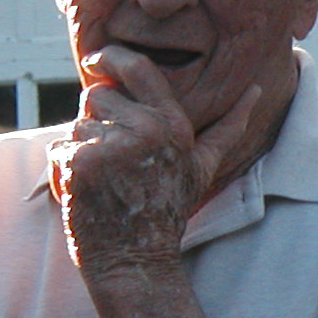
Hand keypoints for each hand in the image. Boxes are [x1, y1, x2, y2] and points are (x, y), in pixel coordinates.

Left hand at [47, 46, 256, 271]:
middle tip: (112, 157)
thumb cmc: (168, 210)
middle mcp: (145, 130)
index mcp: (173, 124)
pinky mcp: (82, 164)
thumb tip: (258, 91)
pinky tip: (87, 190)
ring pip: (76, 123)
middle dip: (95, 118)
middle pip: (96, 94)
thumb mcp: (203, 166)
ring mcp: (111, 146)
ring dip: (81, 148)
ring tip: (104, 178)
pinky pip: (59, 148)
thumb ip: (229, 126)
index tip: (96, 62)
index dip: (111, 57)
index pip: (137, 67)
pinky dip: (65, 169)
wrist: (136, 260)